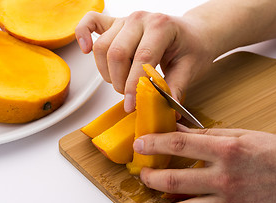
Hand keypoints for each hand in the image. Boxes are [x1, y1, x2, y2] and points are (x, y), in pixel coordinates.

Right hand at [75, 11, 216, 111]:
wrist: (193, 33)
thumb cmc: (192, 48)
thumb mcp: (190, 68)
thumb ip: (175, 87)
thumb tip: (166, 109)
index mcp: (161, 26)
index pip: (142, 58)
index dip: (133, 85)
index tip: (131, 105)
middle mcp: (140, 19)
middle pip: (117, 53)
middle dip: (119, 81)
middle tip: (129, 96)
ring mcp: (126, 20)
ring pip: (102, 47)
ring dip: (106, 71)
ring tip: (121, 82)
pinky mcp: (116, 23)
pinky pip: (91, 22)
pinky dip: (82, 34)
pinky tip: (85, 49)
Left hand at [122, 124, 275, 202]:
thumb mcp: (242, 135)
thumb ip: (208, 134)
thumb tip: (178, 129)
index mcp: (227, 150)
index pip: (180, 144)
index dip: (155, 144)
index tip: (140, 146)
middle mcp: (226, 177)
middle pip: (176, 179)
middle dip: (151, 178)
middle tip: (141, 176)